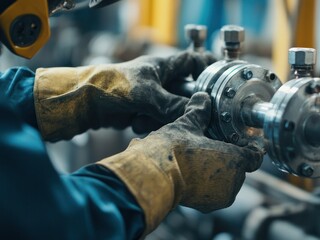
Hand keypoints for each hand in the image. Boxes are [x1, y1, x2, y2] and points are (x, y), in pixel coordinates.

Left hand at [34, 51, 215, 140]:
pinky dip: (149, 125)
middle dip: (184, 107)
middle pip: (185, 93)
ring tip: (145, 119)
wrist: (83, 103)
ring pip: (172, 111)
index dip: (207, 68)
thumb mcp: (148, 95)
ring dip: (162, 119)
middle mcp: (159, 81)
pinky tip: (136, 123)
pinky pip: (158, 121)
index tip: (219, 81)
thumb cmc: (112, 86)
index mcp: (162, 66)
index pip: (192, 61)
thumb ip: (174, 105)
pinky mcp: (143, 111)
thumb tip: (199, 111)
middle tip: (188, 117)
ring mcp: (151, 97)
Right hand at [97, 92, 263, 233]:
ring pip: (228, 180)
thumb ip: (199, 111)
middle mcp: (233, 182)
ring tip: (203, 159)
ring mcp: (221, 196)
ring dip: (220, 171)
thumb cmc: (173, 150)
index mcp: (236, 160)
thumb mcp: (188, 124)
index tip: (244, 141)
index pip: (256, 155)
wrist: (152, 177)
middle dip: (231, 157)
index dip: (251, 146)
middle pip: (240, 167)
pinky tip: (196, 172)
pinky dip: (210, 183)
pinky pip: (216, 191)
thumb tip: (203, 97)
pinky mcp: (207, 206)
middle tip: (217, 146)